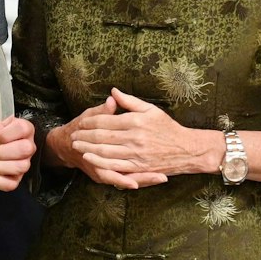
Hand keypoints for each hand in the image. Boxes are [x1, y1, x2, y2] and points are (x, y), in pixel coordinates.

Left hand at [0, 117, 36, 191]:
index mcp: (25, 129)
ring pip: (21, 167)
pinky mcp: (17, 179)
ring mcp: (25, 164)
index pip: (22, 129)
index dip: (6, 135)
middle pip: (25, 149)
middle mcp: (29, 146)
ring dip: (1, 166)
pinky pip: (12, 184)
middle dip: (4, 151)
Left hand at [68, 88, 216, 189]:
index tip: (81, 121)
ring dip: (89, 149)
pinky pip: (116, 167)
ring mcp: (136, 155)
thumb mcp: (151, 110)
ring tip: (77, 146)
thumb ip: (130, 101)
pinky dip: (101, 163)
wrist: (187, 150)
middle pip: (102, 137)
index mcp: (135, 122)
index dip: (91, 122)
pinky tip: (91, 159)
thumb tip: (112, 92)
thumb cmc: (168, 128)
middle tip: (73, 134)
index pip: (106, 121)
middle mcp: (134, 139)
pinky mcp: (139, 168)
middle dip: (85, 136)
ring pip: (106, 153)